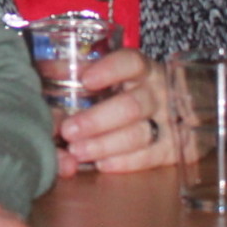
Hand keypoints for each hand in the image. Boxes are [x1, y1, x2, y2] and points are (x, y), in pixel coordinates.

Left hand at [53, 48, 172, 173]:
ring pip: (139, 134)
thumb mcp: (113, 74)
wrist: (183, 110)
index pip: (131, 63)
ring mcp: (170, 122)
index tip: (86, 80)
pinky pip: (150, 157)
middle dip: (97, 120)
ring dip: (105, 144)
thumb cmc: (132, 88)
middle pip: (131, 106)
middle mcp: (158, 93)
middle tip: (68, 130)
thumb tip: (43, 70)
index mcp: (144, 69)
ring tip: (77, 151)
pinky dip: (124, 162)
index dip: (109, 71)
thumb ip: (80, 72)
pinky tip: (101, 164)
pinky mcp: (174, 149)